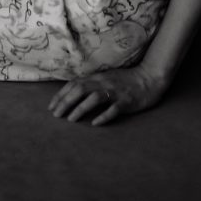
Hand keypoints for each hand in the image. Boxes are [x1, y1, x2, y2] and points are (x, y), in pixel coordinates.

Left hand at [48, 64, 167, 125]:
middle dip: (66, 102)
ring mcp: (115, 92)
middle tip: (56, 115)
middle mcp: (104, 82)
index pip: (75, 84)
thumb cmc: (126, 80)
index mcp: (97, 77)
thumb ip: (92, 84)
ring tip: (71, 119)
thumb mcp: (106, 78)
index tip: (51, 106)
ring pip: (94, 98)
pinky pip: (114, 109)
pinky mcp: (126, 101)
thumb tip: (74, 92)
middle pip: (80, 89)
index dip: (61, 95)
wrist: (149, 78)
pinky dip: (103, 116)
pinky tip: (95, 123)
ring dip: (80, 108)